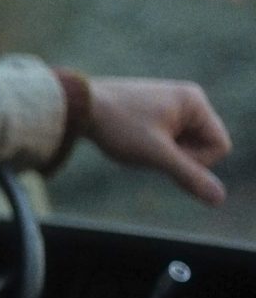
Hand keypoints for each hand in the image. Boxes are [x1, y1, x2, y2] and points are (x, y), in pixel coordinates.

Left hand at [85, 77, 231, 205]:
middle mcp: (187, 99)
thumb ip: (189, 175)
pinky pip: (167, 141)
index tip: (163, 154)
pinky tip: (130, 139)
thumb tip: (219, 198)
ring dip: (162, 153)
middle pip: (202, 147)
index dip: (195, 161)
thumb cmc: (118, 127)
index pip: (219, 147)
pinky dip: (152, 148)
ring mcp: (170, 105)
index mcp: (195, 102)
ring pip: (183, 147)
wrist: (78, 107)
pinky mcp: (154, 112)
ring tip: (135, 142)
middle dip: (176, 156)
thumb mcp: (156, 155)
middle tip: (145, 146)